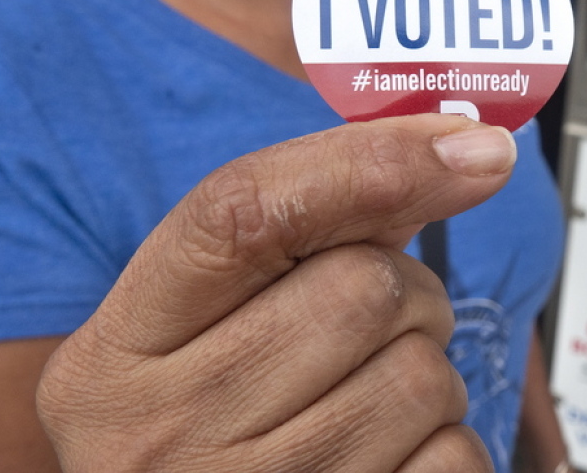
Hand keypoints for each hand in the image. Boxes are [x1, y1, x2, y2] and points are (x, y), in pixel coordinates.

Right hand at [37, 114, 514, 471]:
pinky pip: (453, 456)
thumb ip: (305, 234)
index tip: (469, 145)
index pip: (242, 215)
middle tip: (386, 319)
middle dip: (408, 289)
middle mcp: (164, 432)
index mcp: (117, 355)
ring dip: (429, 371)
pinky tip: (394, 453)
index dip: (369, 162)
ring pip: (421, 374)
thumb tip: (461, 150)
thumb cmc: (206, 423)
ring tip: (375, 397)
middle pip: (362, 288)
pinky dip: (448, 446)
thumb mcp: (199, 333)